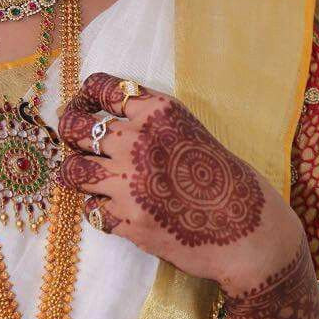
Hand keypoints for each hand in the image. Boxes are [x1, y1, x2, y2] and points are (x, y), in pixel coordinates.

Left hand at [55, 72, 304, 293]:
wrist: (248, 230)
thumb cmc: (225, 179)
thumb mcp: (190, 131)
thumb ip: (151, 124)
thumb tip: (110, 124)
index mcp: (157, 112)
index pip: (100, 88)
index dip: (83, 96)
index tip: (81, 105)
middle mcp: (137, 140)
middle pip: (76, 128)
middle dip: (69, 133)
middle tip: (72, 140)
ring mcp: (128, 181)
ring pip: (73, 170)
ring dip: (76, 173)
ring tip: (83, 177)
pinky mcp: (127, 219)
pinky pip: (91, 208)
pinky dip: (97, 208)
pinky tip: (112, 208)